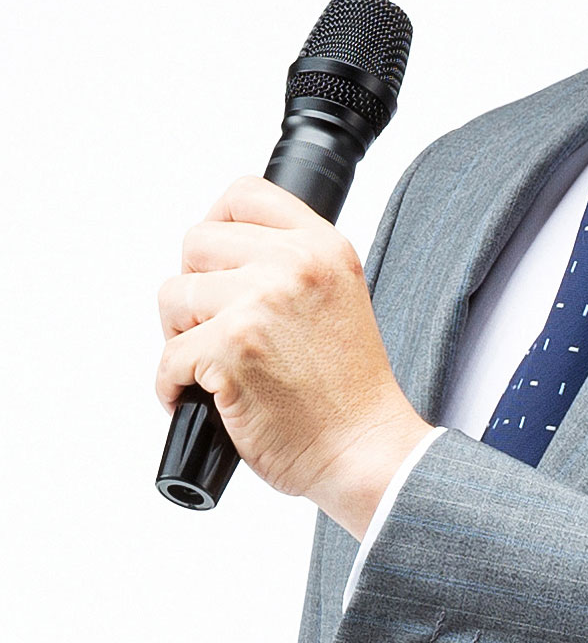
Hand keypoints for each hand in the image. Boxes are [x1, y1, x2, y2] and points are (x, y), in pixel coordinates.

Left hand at [156, 175, 431, 535]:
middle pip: (196, 243)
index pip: (244, 194)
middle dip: (197, 290)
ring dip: (182, 337)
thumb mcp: (339, 298)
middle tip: (219, 330)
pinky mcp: (231, 350)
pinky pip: (167, 358)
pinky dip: (174, 387)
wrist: (365, 448)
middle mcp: (294, 265)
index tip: (218, 263)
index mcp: (324, 247)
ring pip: (173, 297)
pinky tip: (206, 400)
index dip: (218, 225)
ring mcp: (260, 304)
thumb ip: (291, 266)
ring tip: (217, 367)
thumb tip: (218, 258)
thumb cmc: (349, 391)